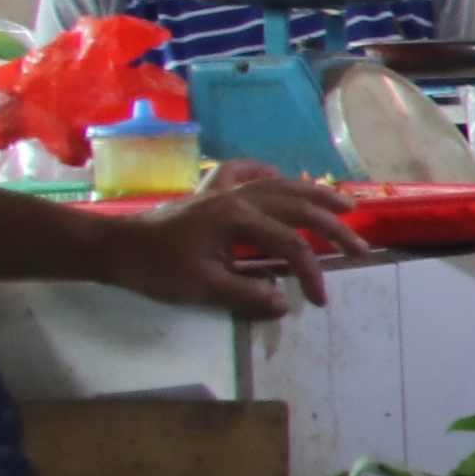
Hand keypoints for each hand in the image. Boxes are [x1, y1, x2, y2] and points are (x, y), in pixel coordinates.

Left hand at [87, 170, 370, 317]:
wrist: (114, 248)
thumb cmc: (155, 268)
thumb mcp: (202, 288)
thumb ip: (247, 295)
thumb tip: (284, 303)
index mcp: (238, 219)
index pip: (290, 246)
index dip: (311, 273)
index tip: (318, 301)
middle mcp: (238, 197)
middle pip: (297, 207)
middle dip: (333, 226)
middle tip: (360, 245)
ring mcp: (224, 191)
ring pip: (280, 184)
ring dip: (314, 193)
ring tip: (344, 203)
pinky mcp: (209, 193)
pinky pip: (242, 172)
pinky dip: (263, 172)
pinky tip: (277, 175)